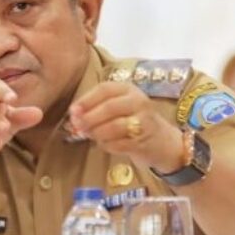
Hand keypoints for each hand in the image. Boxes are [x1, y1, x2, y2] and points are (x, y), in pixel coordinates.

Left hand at [69, 82, 184, 172]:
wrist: (162, 140)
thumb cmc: (133, 120)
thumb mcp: (118, 106)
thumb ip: (97, 107)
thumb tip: (74, 115)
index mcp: (128, 89)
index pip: (104, 89)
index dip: (86, 100)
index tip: (72, 111)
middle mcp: (138, 102)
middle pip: (109, 107)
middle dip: (89, 118)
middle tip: (77, 126)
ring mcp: (144, 121)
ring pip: (114, 126)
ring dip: (97, 133)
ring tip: (90, 136)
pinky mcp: (144, 141)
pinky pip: (119, 144)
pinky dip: (107, 145)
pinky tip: (104, 144)